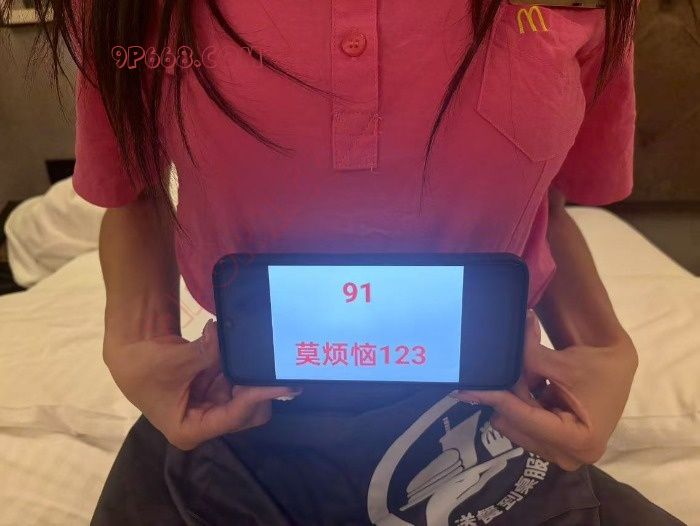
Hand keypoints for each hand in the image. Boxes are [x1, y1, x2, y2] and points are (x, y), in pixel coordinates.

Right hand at [104, 319, 298, 449]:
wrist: (130, 347)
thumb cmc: (144, 364)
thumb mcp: (178, 360)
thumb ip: (210, 352)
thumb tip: (230, 337)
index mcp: (190, 430)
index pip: (233, 417)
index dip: (257, 398)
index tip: (280, 383)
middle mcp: (204, 422)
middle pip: (247, 413)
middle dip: (257, 389)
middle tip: (271, 364)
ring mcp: (211, 404)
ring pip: (247, 396)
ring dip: (249, 374)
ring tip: (252, 350)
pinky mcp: (215, 388)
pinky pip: (238, 379)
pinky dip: (241, 364)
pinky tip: (238, 346)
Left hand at [454, 312, 637, 470]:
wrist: (619, 368)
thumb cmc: (600, 367)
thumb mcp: (562, 363)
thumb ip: (527, 357)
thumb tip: (494, 346)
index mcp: (579, 441)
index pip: (526, 419)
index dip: (497, 400)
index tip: (468, 390)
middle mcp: (570, 456)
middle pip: (517, 425)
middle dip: (509, 395)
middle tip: (511, 367)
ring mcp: (562, 454)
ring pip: (515, 425)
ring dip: (516, 397)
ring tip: (531, 373)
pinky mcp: (555, 446)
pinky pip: (523, 424)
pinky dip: (522, 402)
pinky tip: (532, 383)